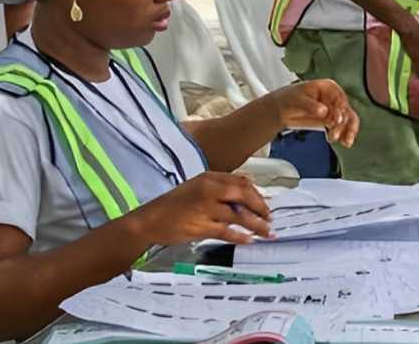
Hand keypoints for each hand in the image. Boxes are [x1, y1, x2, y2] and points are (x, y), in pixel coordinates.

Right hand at [130, 172, 272, 245]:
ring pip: (238, 215)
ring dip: (256, 224)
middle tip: (270, 218)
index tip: (266, 204)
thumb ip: (219, 188)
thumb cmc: (173, 205)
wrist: (149, 220)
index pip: (241, 182)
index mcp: (209, 178)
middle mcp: (208, 190)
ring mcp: (205, 208)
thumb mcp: (197, 188)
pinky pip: (227, 231)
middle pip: (243, 194)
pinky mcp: (200, 226)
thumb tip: (246, 193)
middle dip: (260, 207)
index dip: (257, 193)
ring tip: (266, 232)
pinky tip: (249, 240)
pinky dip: (240, 236)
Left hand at [269, 80, 358, 147]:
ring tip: (344, 141)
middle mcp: (333, 98)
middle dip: (343, 124)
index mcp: (328, 87)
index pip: (340, 98)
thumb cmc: (289, 98)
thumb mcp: (298, 100)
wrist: (280, 109)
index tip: (338, 120)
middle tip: (335, 134)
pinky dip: (344, 135)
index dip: (341, 109)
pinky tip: (344, 142)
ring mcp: (333, 109)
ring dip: (348, 131)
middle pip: (345, 110)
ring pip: (347, 120)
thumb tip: (324, 111)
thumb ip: (311, 106)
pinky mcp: (331, 120)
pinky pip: (342, 127)